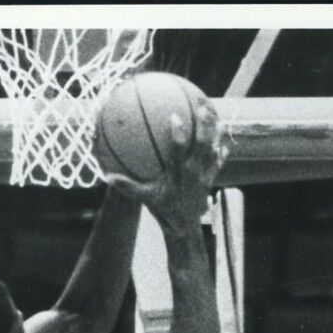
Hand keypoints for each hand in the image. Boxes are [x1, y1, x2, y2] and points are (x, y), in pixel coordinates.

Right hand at [108, 101, 226, 233]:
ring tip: (220, 118)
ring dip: (216, 134)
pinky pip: (217, 164)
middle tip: (203, 104)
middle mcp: (192, 171)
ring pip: (213, 150)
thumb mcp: (144, 197)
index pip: (178, 150)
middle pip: (202, 143)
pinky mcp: (209, 181)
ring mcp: (203, 175)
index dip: (178, 133)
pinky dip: (221, 154)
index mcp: (176, 172)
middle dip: (204, 123)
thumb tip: (108, 177)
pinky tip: (224, 144)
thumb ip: (128, 186)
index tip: (175, 115)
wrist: (184, 228)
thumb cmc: (163, 209)